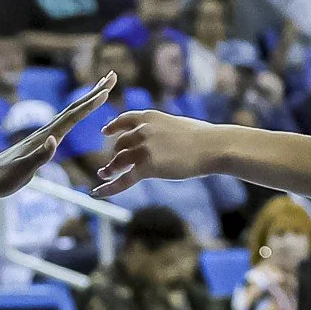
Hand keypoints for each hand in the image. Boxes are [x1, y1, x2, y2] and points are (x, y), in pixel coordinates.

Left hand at [0, 75, 112, 197]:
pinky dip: (79, 114)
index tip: (106, 91)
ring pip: (71, 113)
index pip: (73, 117)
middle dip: (94, 92)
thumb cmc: (2, 178)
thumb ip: (39, 157)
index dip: (90, 105)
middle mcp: (47, 133)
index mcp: (46, 138)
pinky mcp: (42, 142)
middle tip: (112, 76)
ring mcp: (45, 136)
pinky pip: (66, 123)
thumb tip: (54, 140)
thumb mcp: (21, 171)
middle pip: (75, 108)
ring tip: (102, 89)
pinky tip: (81, 113)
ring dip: (88, 100)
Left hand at [93, 107, 215, 195]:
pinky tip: (97, 192)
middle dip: (115, 154)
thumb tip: (161, 142)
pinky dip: (109, 187)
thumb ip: (163, 131)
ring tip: (104, 174)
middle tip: (111, 164)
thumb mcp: (178, 126)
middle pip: (120, 144)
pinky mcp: (147, 167)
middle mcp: (142, 130)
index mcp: (150, 117)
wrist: (213, 146)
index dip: (113, 127)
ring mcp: (143, 148)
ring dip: (109, 168)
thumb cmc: (204, 138)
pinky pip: (123, 180)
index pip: (125, 120)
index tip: (105, 132)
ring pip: (118, 161)